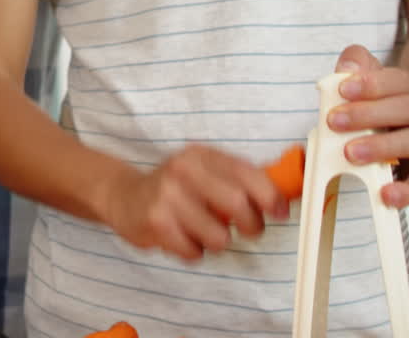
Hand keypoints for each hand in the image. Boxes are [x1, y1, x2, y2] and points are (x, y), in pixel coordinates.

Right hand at [101, 144, 287, 262]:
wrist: (123, 196)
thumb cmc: (173, 188)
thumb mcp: (204, 171)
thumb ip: (240, 180)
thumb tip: (285, 193)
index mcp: (201, 155)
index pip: (247, 173)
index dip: (270, 196)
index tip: (278, 212)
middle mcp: (182, 170)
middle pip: (237, 204)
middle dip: (251, 225)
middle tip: (247, 229)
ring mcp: (166, 195)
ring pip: (218, 236)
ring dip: (218, 242)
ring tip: (203, 231)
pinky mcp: (155, 222)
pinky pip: (194, 252)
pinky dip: (193, 252)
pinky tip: (182, 237)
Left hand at [329, 44, 408, 207]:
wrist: (402, 129)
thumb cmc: (381, 106)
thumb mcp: (368, 81)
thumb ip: (357, 67)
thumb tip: (346, 67)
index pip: (399, 81)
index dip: (372, 84)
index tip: (343, 90)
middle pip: (407, 109)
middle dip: (368, 114)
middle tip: (335, 121)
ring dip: (382, 148)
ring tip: (350, 153)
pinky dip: (406, 189)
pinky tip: (386, 193)